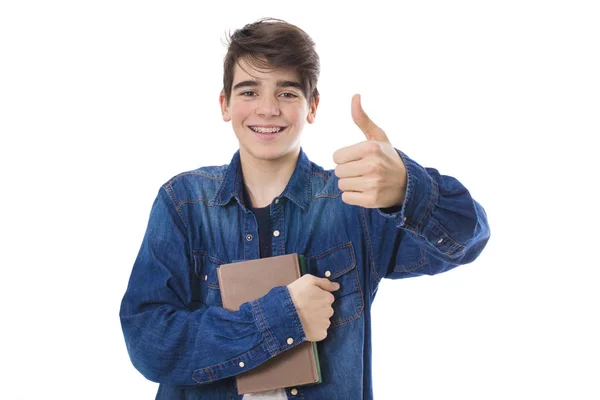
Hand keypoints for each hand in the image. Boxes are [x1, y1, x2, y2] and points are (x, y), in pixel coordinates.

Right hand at [287, 274, 339, 341]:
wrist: (284, 313)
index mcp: (328, 298)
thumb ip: (325, 282)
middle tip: (305, 308)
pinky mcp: (320, 334)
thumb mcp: (308, 280)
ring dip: (317, 320)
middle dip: (318, 309)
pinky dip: (315, 330)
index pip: (328, 298)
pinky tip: (306, 326)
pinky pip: (321, 332)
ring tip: (304, 317)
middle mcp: (329, 311)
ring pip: (324, 321)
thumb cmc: (295, 294)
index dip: (318, 298)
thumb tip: (337, 286)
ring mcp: (325, 324)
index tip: (309, 300)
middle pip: (327, 310)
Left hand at [333, 94, 406, 208]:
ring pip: (341, 185)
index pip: (336, 157)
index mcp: (370, 148)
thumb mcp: (378, 137)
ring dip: (350, 184)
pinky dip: (352, 196)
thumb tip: (355, 96)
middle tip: (362, 171)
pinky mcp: (371, 200)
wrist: (407, 184)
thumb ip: (362, 119)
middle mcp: (372, 165)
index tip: (358, 160)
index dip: (345, 159)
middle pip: (338, 171)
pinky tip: (365, 191)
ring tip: (364, 181)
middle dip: (347, 171)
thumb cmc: (387, 157)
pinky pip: (346, 198)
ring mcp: (372, 183)